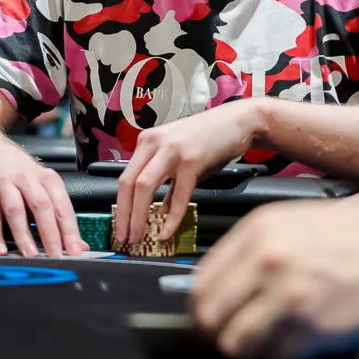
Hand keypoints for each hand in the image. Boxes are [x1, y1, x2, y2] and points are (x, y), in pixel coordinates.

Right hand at [0, 146, 87, 257]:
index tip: (74, 250)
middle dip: (49, 232)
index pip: (62, 205)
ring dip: (23, 234)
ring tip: (30, 254)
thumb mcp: (47, 189)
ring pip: (15, 210)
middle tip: (54, 255)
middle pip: (41, 205)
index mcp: (48, 178)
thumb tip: (79, 246)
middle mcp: (27, 178)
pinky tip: (0, 250)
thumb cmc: (26, 179)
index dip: (69, 229)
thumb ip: (61, 218)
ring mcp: (5, 185)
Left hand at [116, 99, 264, 245]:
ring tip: (139, 237)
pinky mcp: (192, 159)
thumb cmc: (211, 139)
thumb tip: (158, 211)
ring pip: (145, 186)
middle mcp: (155, 143)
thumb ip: (168, 182)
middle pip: (128, 182)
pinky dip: (171, 216)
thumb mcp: (181, 157)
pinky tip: (167, 230)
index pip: (125, 177)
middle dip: (124, 214)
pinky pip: (178, 194)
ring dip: (138, 216)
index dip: (120, 205)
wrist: (238, 121)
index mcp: (148, 142)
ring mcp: (173, 150)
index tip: (120, 226)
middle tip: (125, 237)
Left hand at [192, 195, 358, 357]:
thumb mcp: (306, 221)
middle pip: (210, 314)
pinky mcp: (316, 324)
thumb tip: (234, 285)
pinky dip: (283, 356)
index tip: (215, 315)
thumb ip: (264, 248)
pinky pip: (277, 356)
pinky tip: (302, 342)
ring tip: (269, 343)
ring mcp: (290, 292)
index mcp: (262, 227)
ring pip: (236, 342)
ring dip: (249, 348)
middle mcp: (268, 257)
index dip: (206, 305)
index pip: (204, 279)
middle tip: (237, 336)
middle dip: (221, 331)